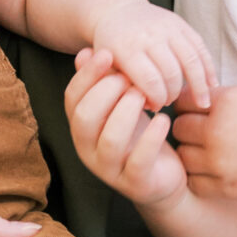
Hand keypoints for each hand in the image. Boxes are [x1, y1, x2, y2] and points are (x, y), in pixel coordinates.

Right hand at [65, 49, 186, 206]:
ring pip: (110, 140)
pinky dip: (152, 138)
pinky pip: (139, 161)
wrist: (163, 178)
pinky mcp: (136, 184)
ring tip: (145, 95)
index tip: (107, 53)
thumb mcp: (120, 106)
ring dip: (127, 112)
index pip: (72, 99)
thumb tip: (85, 51)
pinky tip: (164, 120)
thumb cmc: (139, 136)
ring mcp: (110, 171)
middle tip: (129, 77)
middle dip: (106, 92)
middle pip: (85, 119)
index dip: (86, 75)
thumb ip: (103, 81)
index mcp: (81, 129)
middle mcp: (88, 151)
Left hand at [91, 0, 216, 111]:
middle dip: (174, 93)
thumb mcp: (106, 66)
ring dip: (199, 85)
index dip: (157, 99)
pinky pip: (200, 47)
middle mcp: (149, 36)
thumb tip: (148, 105)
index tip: (156, 107)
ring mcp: (167, 27)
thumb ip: (123, 87)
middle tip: (170, 103)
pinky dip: (209, 67)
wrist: (118, 11)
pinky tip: (212, 85)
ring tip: (202, 103)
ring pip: (191, 60)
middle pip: (172, 72)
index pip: (150, 81)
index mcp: (127, 49)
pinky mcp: (181, 23)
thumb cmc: (111, 46)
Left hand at [173, 83, 236, 200]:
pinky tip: (214, 169)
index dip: (189, 105)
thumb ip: (222, 95)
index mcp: (225, 103)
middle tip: (203, 131)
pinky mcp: (225, 187)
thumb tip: (193, 96)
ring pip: (182, 156)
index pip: (182, 101)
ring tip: (208, 150)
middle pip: (178, 128)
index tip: (199, 110)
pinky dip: (200, 175)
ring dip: (192, 152)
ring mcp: (220, 162)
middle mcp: (217, 132)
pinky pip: (194, 181)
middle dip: (188, 128)